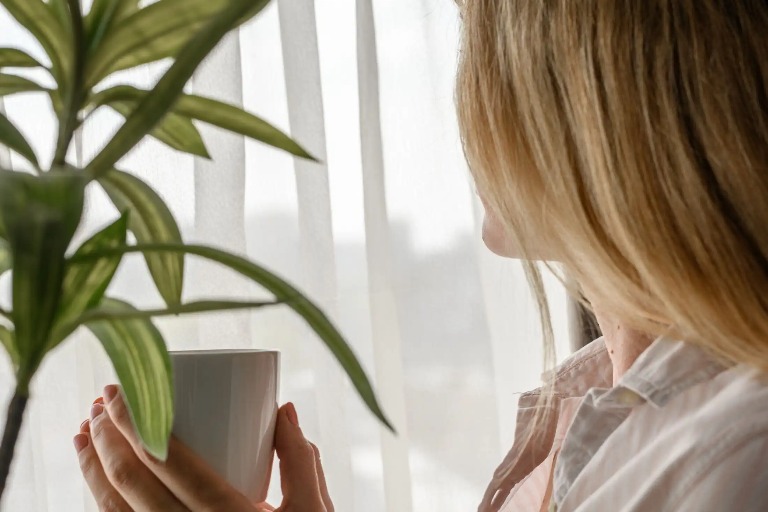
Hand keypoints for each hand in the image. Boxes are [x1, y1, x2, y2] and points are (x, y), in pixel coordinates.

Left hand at [75, 385, 333, 511]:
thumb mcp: (314, 509)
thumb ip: (300, 458)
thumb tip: (283, 408)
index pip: (168, 461)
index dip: (134, 423)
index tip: (120, 391)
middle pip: (131, 484)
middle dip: (106, 438)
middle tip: (100, 404)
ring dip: (92, 470)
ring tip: (84, 436)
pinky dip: (101, 505)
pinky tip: (98, 486)